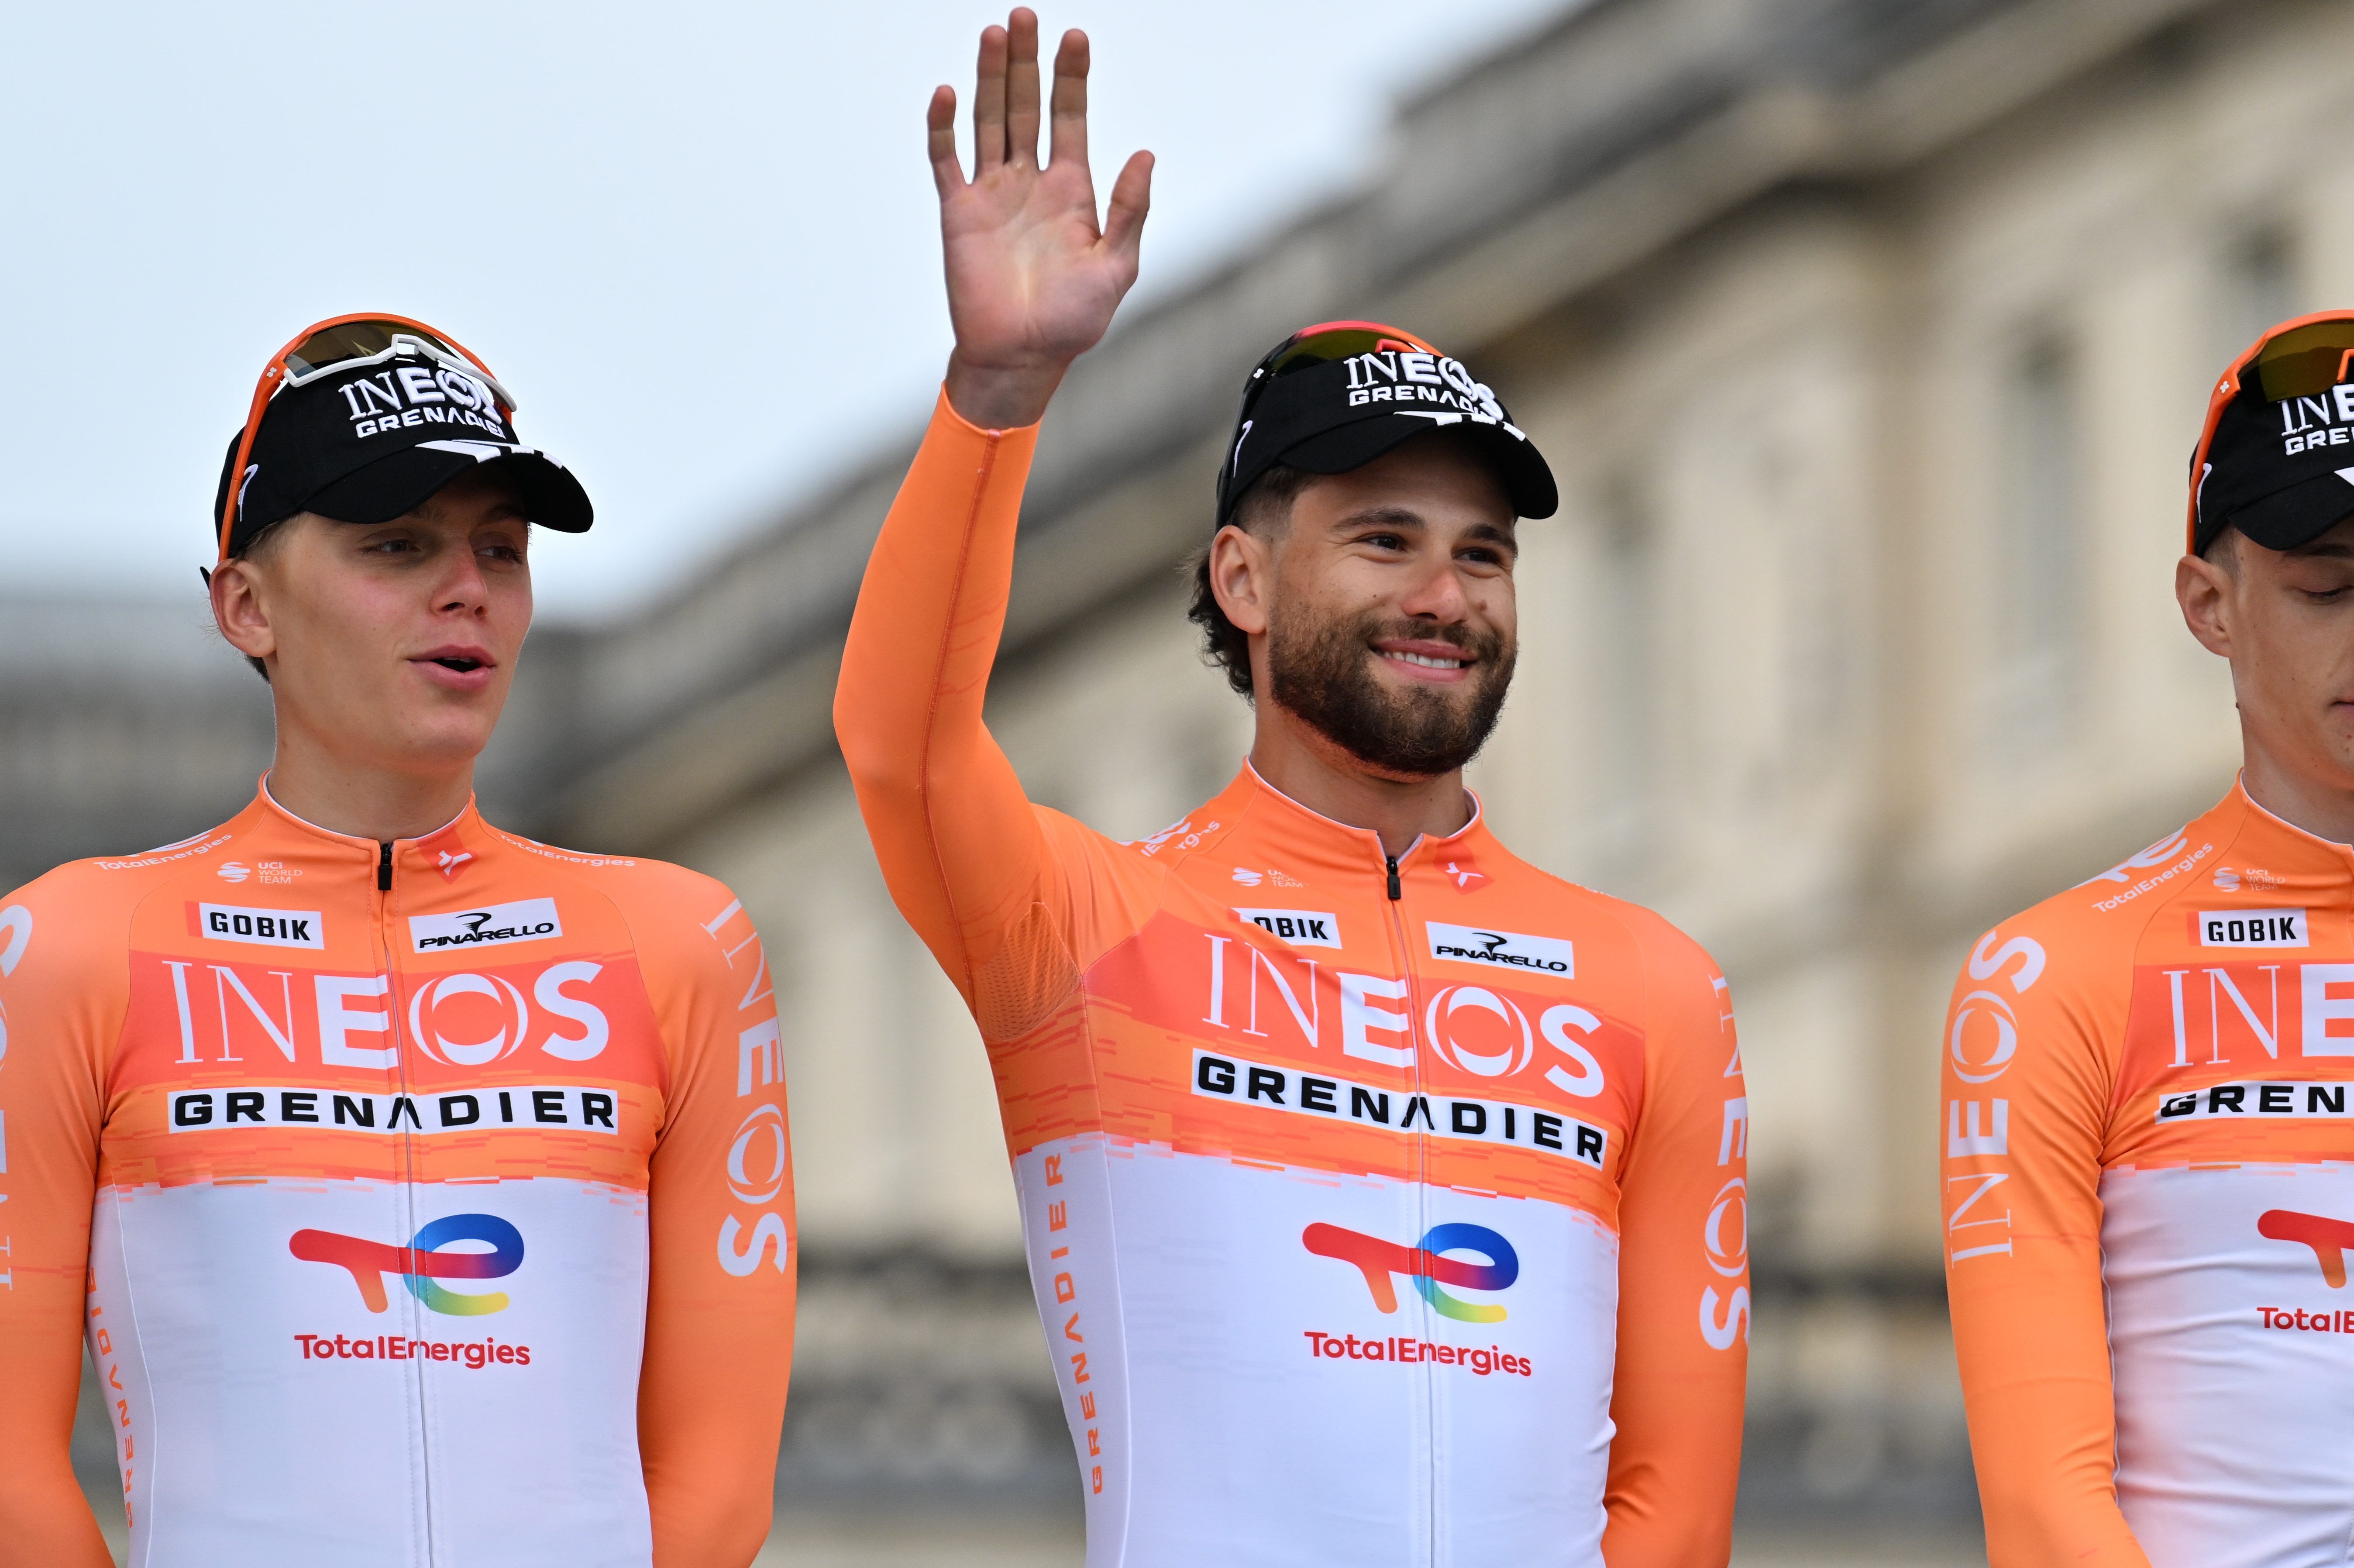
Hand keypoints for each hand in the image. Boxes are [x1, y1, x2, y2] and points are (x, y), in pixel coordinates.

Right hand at [931, 10, 1151, 428]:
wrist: (1022, 358)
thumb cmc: (1072, 321)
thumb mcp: (1117, 266)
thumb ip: (1130, 210)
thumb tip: (1145, 154)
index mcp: (1071, 190)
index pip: (1070, 118)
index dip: (1071, 78)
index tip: (1075, 37)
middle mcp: (1030, 182)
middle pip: (1027, 106)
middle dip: (1026, 61)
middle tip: (1024, 16)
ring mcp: (992, 193)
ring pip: (990, 120)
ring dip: (991, 78)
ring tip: (994, 34)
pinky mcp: (959, 212)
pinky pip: (947, 160)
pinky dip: (944, 127)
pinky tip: (947, 91)